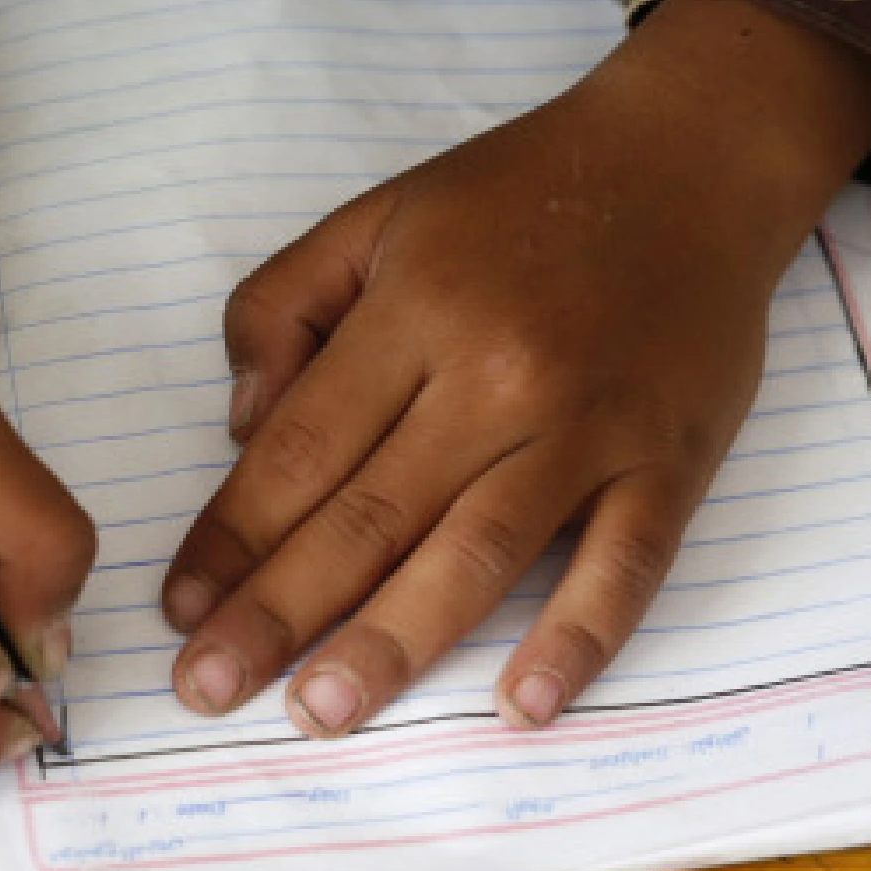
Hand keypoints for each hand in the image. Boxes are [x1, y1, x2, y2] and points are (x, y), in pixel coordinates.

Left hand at [162, 0, 870, 735]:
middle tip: (207, 691)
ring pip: (477, 555)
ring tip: (321, 711)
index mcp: (416, 312)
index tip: (179, 608)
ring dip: (393, 643)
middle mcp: (498, 376)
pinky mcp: (672, 461)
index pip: (300, 450)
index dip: (231, 536)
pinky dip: (577, 638)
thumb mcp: (373, 215)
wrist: (692, 158)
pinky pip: (625, 565)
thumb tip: (243, 433)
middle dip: (278, 613)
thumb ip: (283, 309)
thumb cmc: (516, 194)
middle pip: (369, 517)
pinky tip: (521, 704)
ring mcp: (591, 426)